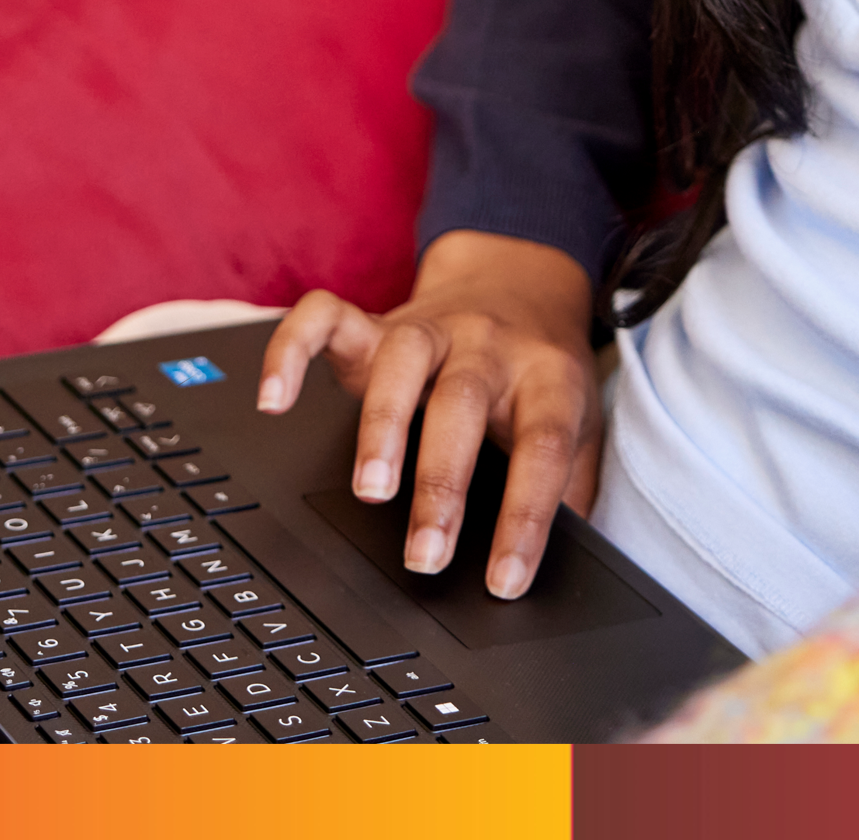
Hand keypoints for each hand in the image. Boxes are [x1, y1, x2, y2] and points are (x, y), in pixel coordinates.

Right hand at [256, 231, 601, 599]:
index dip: (525, 518)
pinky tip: (275, 401)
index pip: (542, 447)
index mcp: (548, 377)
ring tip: (369, 490)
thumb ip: (574, 489)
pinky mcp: (377, 318)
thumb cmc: (544, 372)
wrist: (519, 278)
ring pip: (401, 360)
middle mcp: (487, 346)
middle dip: (441, 482)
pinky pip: (324, 316)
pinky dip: (292, 351)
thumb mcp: (582, 426)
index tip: (502, 581)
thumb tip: (577, 567)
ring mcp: (429, 327)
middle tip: (424, 554)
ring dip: (381, 425)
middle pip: (463, 403)